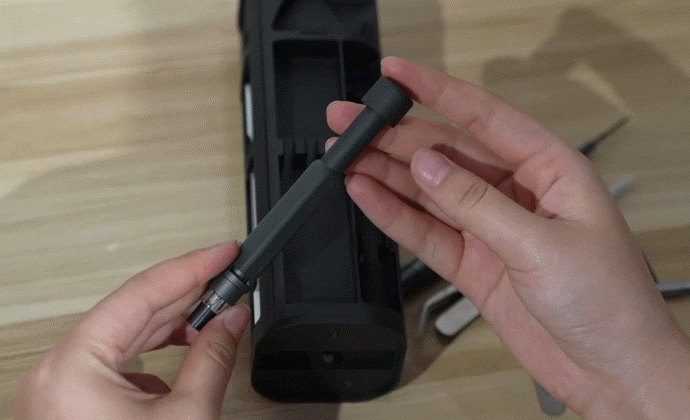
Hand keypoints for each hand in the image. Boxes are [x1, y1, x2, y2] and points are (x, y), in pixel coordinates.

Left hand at [15, 242, 249, 419]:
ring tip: (216, 312)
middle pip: (133, 310)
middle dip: (187, 293)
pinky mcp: (73, 401)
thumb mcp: (186, 418)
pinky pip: (118, 358)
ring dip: (174, 322)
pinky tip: (186, 349)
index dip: (192, 268)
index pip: (143, 294)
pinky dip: (155, 350)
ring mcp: (62, 388)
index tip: (224, 253)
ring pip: (126, 333)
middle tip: (229, 276)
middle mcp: (58, 372)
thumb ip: (212, 357)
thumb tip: (231, 318)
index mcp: (73, 369)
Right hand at [327, 57, 689, 418]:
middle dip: (394, 136)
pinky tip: (367, 195)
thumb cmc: (610, 303)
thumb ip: (477, 203)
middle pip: (444, 152)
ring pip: (428, 191)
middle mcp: (517, 192)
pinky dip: (394, 215)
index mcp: (550, 169)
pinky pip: (426, 231)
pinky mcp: (473, 261)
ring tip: (345, 158)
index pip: (484, 116)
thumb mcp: (542, 244)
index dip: (436, 91)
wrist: (611, 371)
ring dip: (386, 174)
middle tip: (350, 124)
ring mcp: (490, 228)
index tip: (396, 76)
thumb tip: (428, 166)